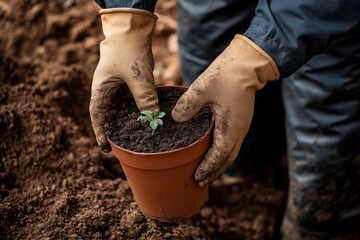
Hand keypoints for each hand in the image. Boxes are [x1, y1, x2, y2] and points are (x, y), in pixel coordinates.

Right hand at [90, 8, 158, 151]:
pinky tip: (145, 116)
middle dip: (114, 130)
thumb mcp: (138, 76)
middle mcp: (107, 90)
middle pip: (108, 114)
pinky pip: (131, 100)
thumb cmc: (129, 50)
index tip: (105, 148)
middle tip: (123, 145)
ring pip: (121, 108)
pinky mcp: (129, 82)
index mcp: (101, 89)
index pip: (97, 115)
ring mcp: (118, 86)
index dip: (100, 132)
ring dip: (126, 120)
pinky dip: (136, 109)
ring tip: (135, 135)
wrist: (132, 29)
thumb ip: (145, 97)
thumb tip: (153, 118)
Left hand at [172, 35, 279, 186]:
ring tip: (207, 173)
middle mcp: (239, 131)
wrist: (247, 64)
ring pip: (231, 153)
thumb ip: (187, 105)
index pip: (219, 156)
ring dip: (219, 165)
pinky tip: (213, 152)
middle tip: (200, 182)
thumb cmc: (226, 75)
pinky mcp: (240, 121)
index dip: (207, 168)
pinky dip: (223, 154)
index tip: (196, 177)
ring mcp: (242, 127)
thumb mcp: (202, 88)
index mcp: (230, 127)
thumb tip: (175, 119)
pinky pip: (232, 144)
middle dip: (214, 172)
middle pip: (227, 160)